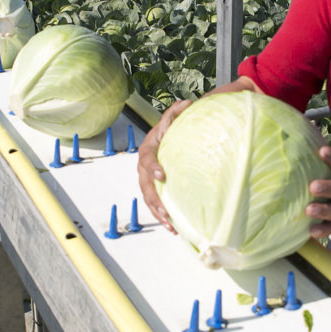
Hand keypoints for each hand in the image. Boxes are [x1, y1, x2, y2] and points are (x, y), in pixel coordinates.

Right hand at [136, 99, 193, 233]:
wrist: (165, 140)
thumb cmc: (168, 130)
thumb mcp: (172, 119)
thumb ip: (176, 112)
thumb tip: (187, 103)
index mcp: (148, 149)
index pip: (146, 158)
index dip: (152, 167)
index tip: (162, 175)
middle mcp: (144, 167)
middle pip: (145, 186)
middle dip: (154, 199)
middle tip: (165, 210)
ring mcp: (147, 181)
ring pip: (149, 199)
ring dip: (158, 213)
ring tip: (170, 225)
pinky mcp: (155, 190)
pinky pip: (155, 204)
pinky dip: (162, 217)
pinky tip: (173, 228)